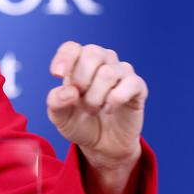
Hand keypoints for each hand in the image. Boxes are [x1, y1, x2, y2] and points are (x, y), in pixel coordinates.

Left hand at [47, 42, 147, 171]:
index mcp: (79, 62)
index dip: (64, 58)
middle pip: (92, 53)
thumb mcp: (59, 117)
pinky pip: (130, 83)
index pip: (72, 48)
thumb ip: (56, 102)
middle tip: (79, 101)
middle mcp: (102, 61)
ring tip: (93, 110)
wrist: (102, 145)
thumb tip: (69, 91)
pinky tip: (109, 109)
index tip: (57, 75)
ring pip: (108, 72)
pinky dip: (115, 99)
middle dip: (81, 80)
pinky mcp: (138, 87)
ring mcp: (121, 72)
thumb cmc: (80, 123)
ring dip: (95, 97)